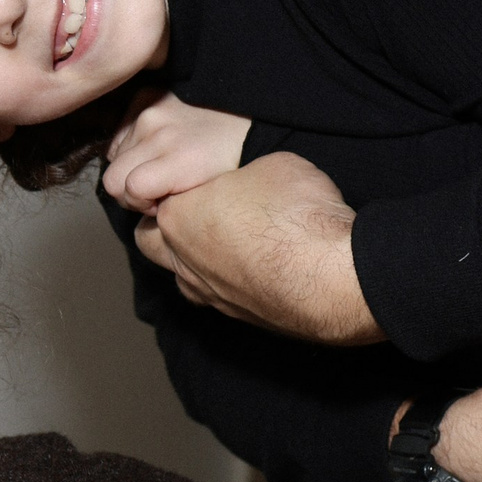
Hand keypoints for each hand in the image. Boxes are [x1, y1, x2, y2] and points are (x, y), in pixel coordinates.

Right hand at [103, 97, 251, 213]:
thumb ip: (171, 208)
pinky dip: (131, 145)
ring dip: (132, 166)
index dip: (140, 203)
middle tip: (157, 190)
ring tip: (159, 165)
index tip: (159, 204)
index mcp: (180, 159)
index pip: (129, 188)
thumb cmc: (229, 165)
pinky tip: (154, 147)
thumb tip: (143, 210)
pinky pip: (118, 133)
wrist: (245, 120)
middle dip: (129, 192)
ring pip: (114, 157)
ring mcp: (149, 111)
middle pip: (112, 179)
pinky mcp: (144, 97)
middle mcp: (159, 131)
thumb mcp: (208, 197)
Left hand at [132, 155, 382, 344]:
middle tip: (203, 207)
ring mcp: (208, 295)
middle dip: (166, 223)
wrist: (333, 277)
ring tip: (231, 240)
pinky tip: (257, 268)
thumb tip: (248, 181)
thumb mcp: (272, 165)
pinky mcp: (236, 317)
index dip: (177, 182)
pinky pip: (215, 296)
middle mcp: (182, 261)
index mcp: (178, 216)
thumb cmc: (298, 214)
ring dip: (195, 258)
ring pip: (181, 274)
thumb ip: (244, 174)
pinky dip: (227, 281)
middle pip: (149, 240)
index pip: (153, 194)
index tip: (202, 176)